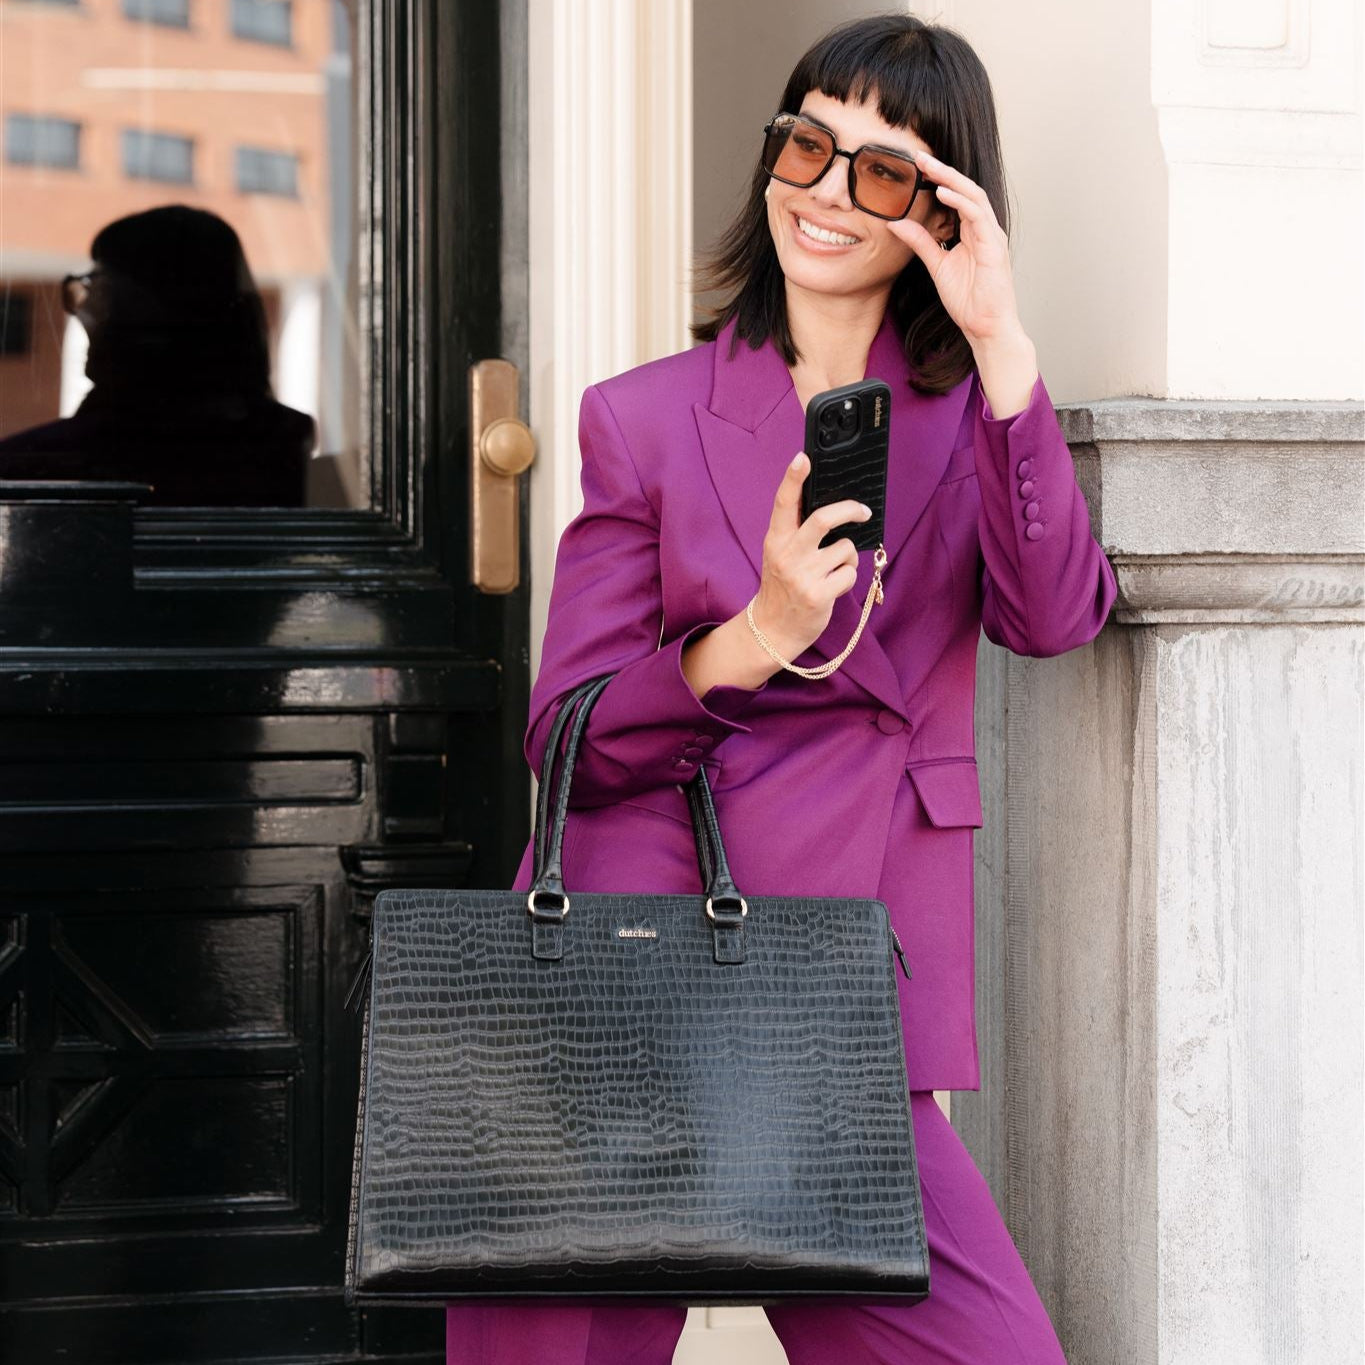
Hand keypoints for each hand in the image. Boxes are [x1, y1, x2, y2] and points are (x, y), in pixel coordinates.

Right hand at [752, 452, 870, 657]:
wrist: (772, 630)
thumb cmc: (782, 587)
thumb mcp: (779, 555)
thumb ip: (797, 531)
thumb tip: (835, 507)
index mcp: (775, 540)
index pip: (783, 503)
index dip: (793, 479)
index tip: (804, 457)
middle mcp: (787, 555)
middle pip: (824, 518)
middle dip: (850, 510)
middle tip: (863, 511)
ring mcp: (803, 576)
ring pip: (845, 548)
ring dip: (847, 557)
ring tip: (834, 570)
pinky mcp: (818, 595)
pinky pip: (849, 574)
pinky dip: (847, 578)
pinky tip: (833, 588)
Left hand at [886, 151, 1024, 349]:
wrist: (985, 326)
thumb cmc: (968, 300)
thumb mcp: (937, 265)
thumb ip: (921, 242)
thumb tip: (897, 223)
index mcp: (973, 232)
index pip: (956, 196)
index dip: (938, 179)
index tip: (916, 166)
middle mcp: (985, 229)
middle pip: (966, 189)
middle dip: (943, 171)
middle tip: (921, 156)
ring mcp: (992, 236)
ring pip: (974, 196)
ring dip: (951, 179)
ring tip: (929, 168)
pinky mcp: (994, 247)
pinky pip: (978, 216)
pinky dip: (960, 202)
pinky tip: (943, 193)